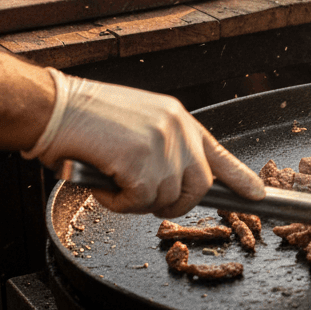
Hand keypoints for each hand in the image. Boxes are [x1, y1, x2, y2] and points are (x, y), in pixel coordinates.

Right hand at [24, 69, 263, 217]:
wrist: (52, 107)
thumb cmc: (83, 118)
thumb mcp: (137, 123)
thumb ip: (161, 145)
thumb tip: (171, 180)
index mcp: (177, 117)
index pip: (218, 153)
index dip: (240, 178)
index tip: (258, 194)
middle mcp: (177, 128)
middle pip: (199, 186)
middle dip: (174, 203)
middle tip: (140, 197)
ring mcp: (162, 144)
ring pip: (166, 198)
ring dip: (135, 201)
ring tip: (110, 178)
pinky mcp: (143, 162)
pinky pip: (140, 203)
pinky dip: (117, 202)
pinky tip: (101, 180)